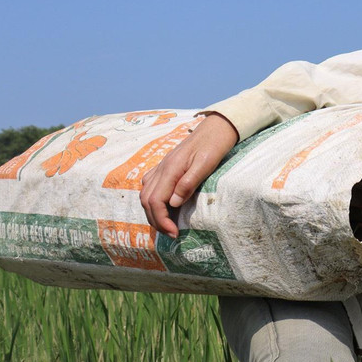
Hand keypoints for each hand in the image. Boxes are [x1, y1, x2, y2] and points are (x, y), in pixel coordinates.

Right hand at [140, 113, 239, 237]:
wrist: (216, 128)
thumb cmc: (214, 145)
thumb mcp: (206, 164)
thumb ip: (189, 183)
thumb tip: (173, 204)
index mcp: (170, 169)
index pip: (156, 201)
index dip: (162, 220)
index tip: (174, 233)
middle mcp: (161, 169)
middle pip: (147, 200)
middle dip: (156, 220)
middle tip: (171, 234)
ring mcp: (162, 167)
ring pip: (146, 194)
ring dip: (153, 212)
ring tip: (167, 225)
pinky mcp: (165, 166)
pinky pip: (151, 185)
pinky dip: (153, 200)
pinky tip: (164, 206)